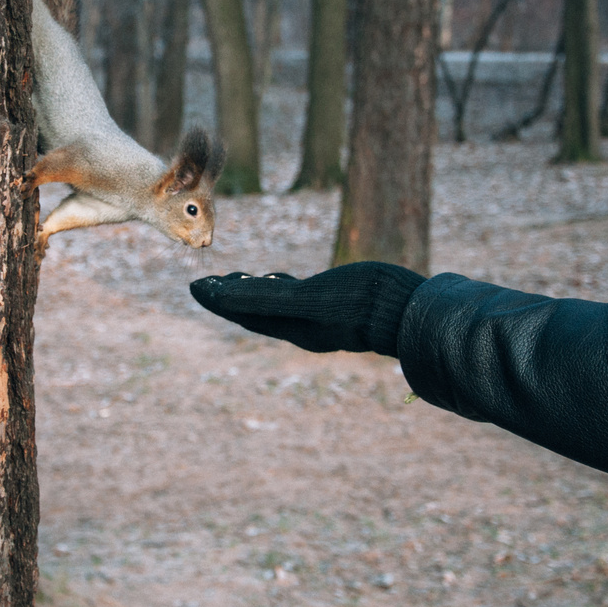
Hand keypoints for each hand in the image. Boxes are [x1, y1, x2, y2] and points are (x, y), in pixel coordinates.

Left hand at [190, 262, 424, 356]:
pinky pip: (301, 299)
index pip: (243, 312)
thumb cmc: (362, 302)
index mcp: (292, 327)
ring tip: (237, 279)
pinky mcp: (341, 306)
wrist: (412, 312)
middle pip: (255, 312)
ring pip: (277, 307)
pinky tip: (285, 281)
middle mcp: (304, 327)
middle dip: (229, 297)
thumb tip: (221, 293)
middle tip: (207, 282)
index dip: (217, 298)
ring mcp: (323, 318)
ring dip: (253, 293)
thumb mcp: (308, 298)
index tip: (194, 285)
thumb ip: (263, 298)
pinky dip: (282, 289)